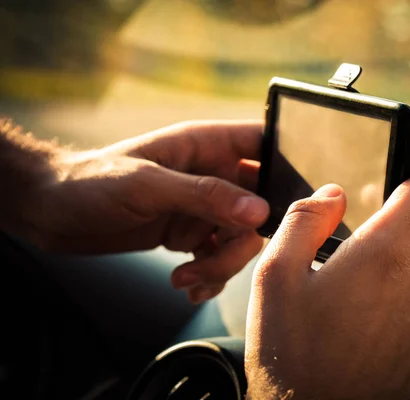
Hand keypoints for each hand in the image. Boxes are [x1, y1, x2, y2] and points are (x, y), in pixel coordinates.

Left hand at [21, 121, 268, 302]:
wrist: (53, 213)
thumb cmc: (92, 182)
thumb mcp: (148, 185)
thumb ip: (204, 195)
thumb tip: (259, 211)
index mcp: (206, 146)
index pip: (264, 144)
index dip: (287, 167)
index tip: (293, 202)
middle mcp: (212, 175)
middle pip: (260, 204)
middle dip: (245, 238)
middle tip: (217, 257)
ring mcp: (202, 207)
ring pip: (240, 239)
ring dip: (221, 265)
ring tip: (187, 276)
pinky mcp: (190, 234)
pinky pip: (218, 257)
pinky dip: (209, 276)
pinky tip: (186, 283)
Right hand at [245, 166, 409, 399]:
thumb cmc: (289, 354)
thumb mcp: (275, 275)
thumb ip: (306, 220)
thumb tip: (331, 195)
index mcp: (384, 257)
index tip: (393, 182)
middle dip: (387, 228)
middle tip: (345, 249)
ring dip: (386, 268)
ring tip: (340, 294)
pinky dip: (390, 303)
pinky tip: (351, 325)